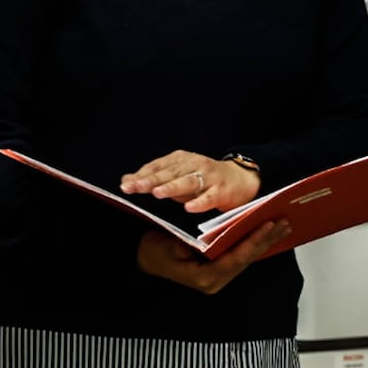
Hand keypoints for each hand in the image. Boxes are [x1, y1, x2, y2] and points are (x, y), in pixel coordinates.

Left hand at [120, 151, 260, 213]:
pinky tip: (189, 208)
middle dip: (152, 180)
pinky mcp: (222, 191)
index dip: (142, 175)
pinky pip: (209, 198)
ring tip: (158, 193)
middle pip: (171, 173)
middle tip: (136, 186)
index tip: (126, 184)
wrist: (241, 179)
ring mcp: (209, 177)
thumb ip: (155, 178)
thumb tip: (126, 180)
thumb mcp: (178, 175)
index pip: (159, 166)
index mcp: (182, 159)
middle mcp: (195, 165)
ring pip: (188, 182)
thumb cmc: (204, 179)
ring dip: (173, 187)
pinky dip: (200, 202)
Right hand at [136, 221, 289, 293]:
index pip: (237, 258)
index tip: (269, 224)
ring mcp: (218, 277)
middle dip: (267, 239)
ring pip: (247, 257)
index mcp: (205, 277)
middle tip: (285, 222)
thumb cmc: (153, 250)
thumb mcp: (171, 244)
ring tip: (283, 226)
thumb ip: (195, 243)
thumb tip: (217, 237)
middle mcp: (215, 280)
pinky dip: (254, 243)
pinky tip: (268, 233)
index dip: (254, 240)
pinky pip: (240, 256)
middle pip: (247, 258)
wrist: (141, 258)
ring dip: (265, 241)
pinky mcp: (218, 270)